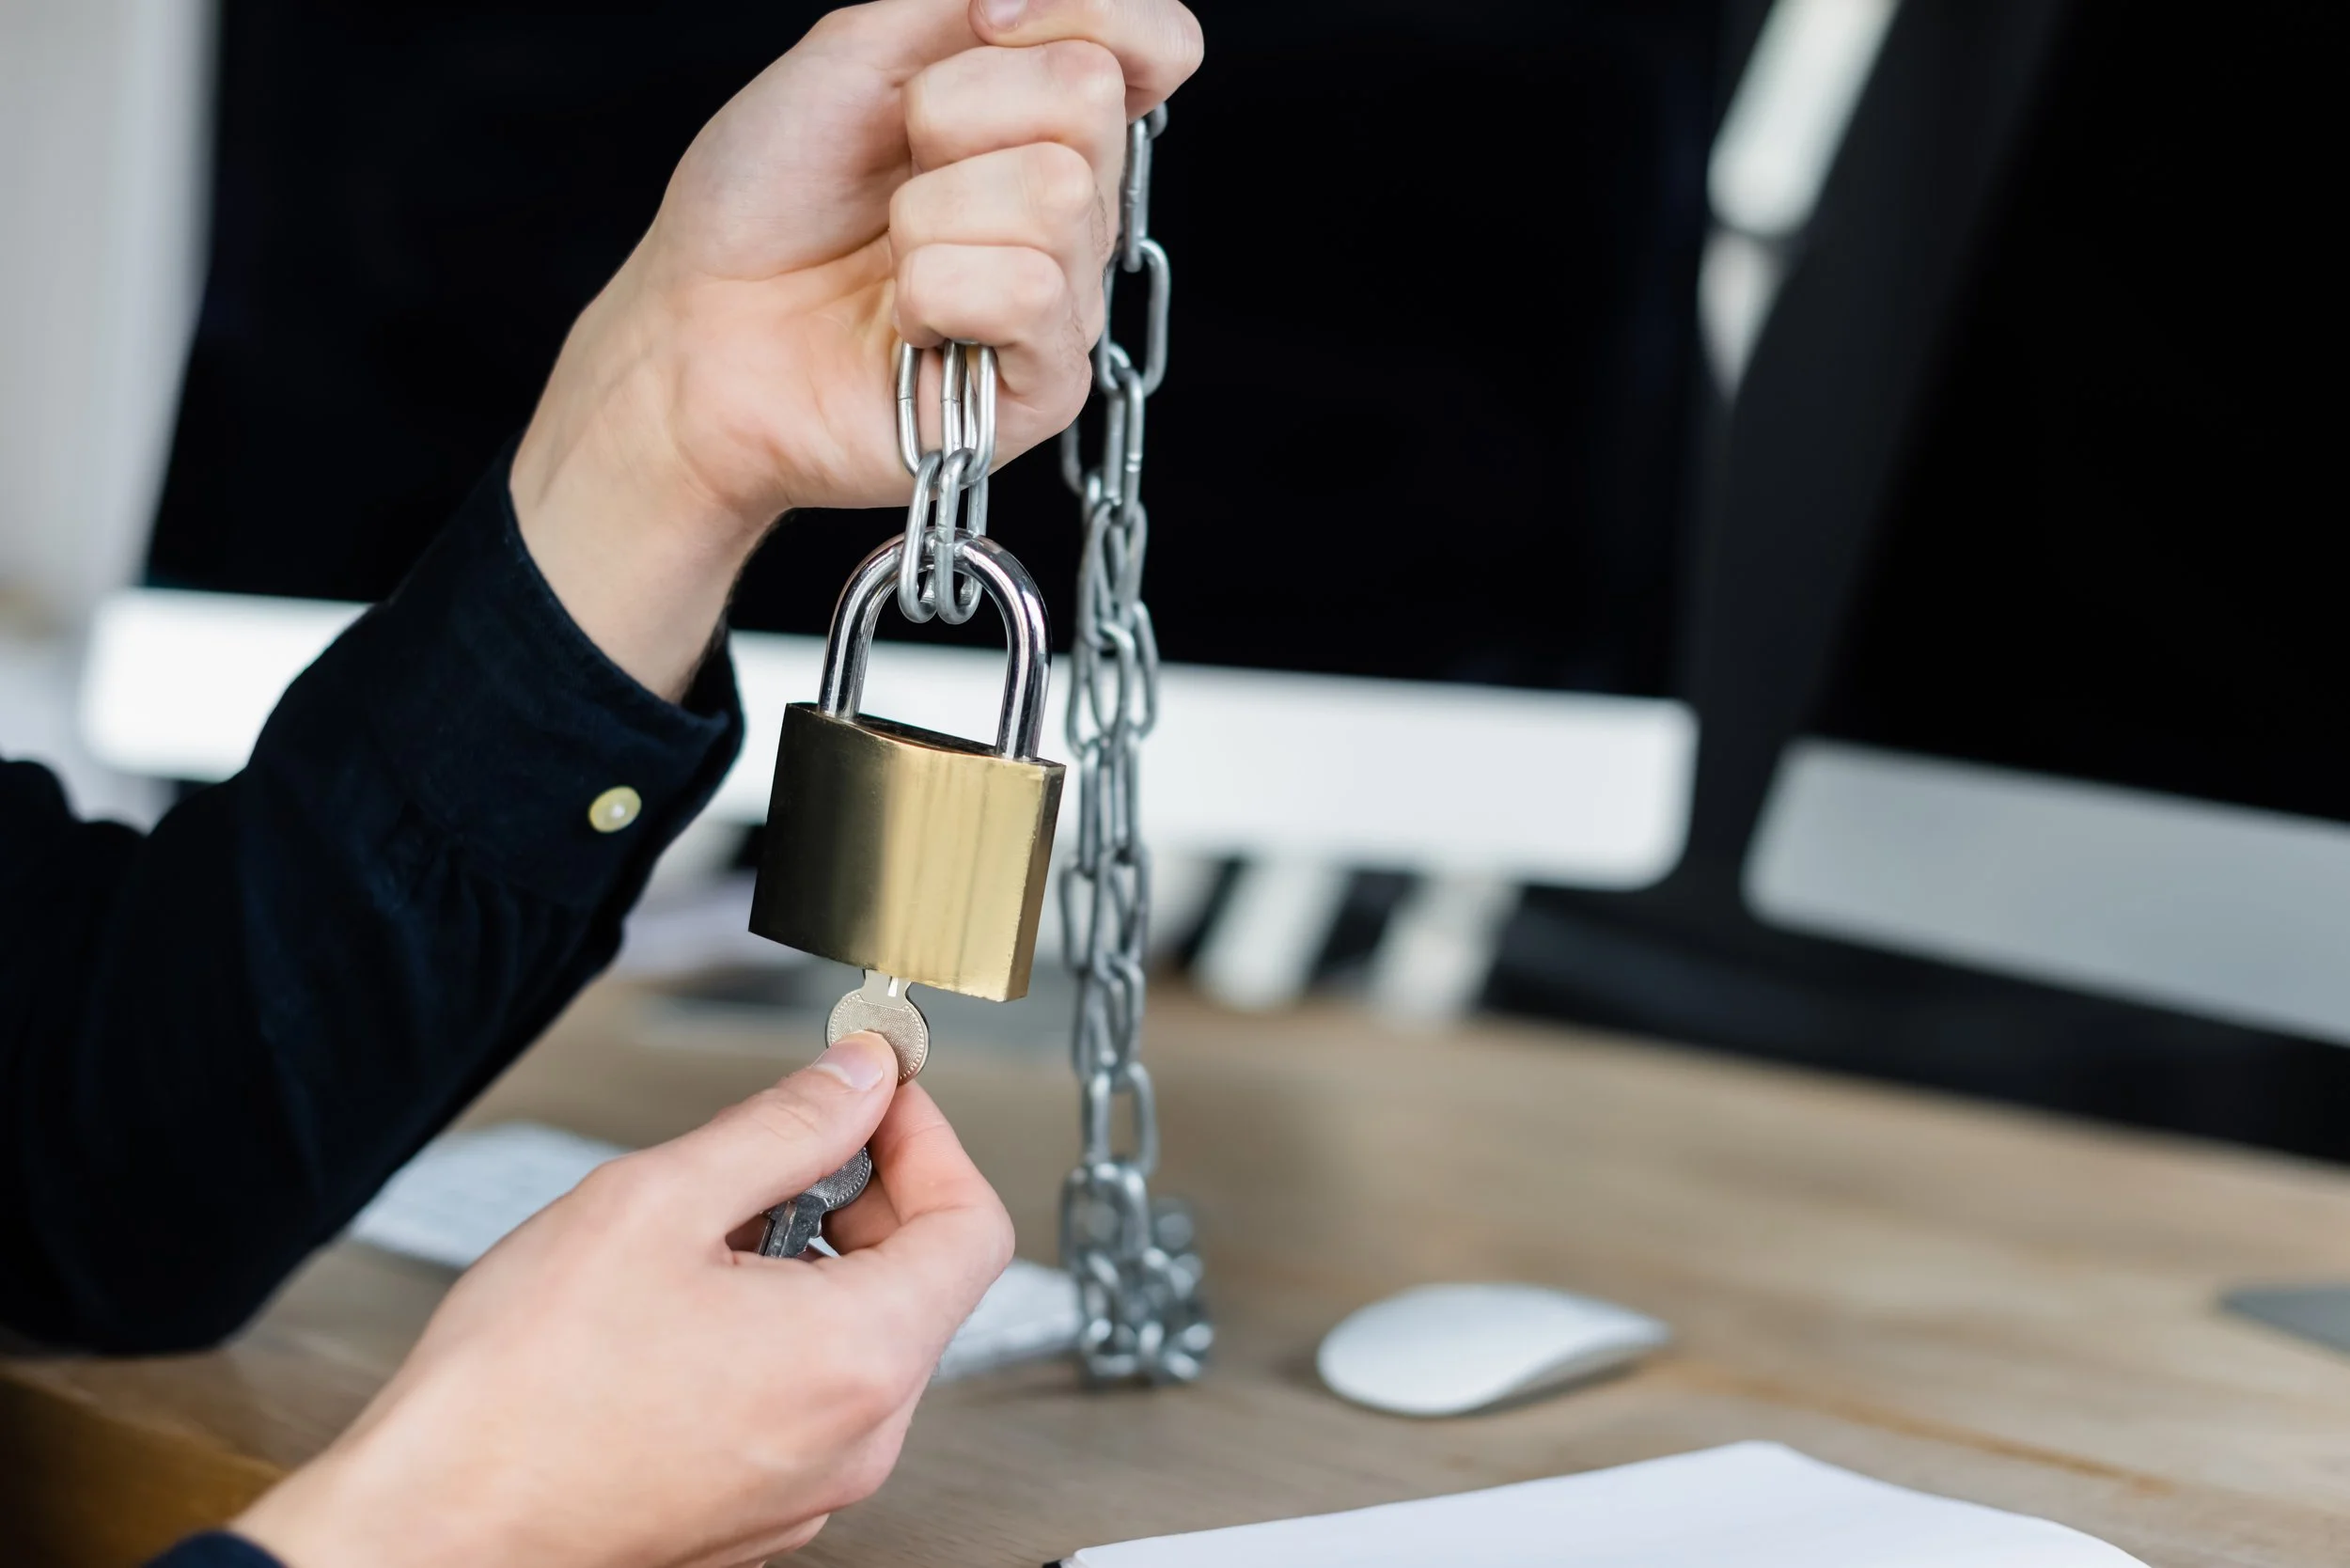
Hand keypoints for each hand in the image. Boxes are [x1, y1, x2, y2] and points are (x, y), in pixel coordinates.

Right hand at [233, 1032, 1013, 1567]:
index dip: (930, 1138)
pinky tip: (691, 1311)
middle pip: (928, 1281)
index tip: (877, 1097)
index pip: (976, 1223)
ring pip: (868, 1341)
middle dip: (867, 1195)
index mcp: (860, 1356)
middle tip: (782, 1154)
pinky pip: (816, 1399)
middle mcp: (861, 1437)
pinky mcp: (765, 1511)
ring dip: (818, 1264)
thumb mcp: (658, 1201)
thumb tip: (861, 1079)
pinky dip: (783, 1334)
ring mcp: (816, 1486)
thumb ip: (785, 1126)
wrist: (433, 1530)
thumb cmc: (520, 1393)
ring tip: (712, 1237)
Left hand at [510, 0, 1204, 697]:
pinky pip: (1029, 291)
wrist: (695, 328)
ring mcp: (1066, 297)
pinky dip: (934, 291)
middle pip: (1088, 96)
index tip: (978, 23)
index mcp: (1043, 118)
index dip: (1086, 9)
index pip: (1161, 42)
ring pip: (1058, 192)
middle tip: (894, 173)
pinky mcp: (1046, 385)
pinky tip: (905, 324)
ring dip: (929, 213)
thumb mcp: (857, 54)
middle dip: (953, 111)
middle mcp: (1075, 205)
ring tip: (889, 258)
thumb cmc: (764, 203)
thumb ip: (965, 2)